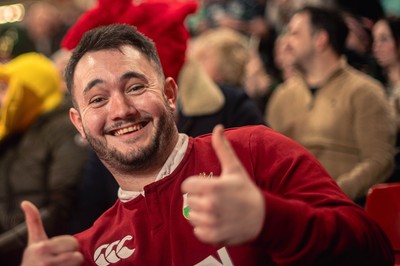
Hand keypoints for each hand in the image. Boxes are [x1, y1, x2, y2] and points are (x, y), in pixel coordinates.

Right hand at [20, 201, 83, 265]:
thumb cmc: (34, 258)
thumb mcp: (34, 240)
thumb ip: (33, 221)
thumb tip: (25, 202)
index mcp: (42, 248)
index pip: (73, 243)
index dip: (69, 246)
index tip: (57, 251)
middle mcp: (46, 262)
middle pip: (78, 255)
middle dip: (73, 256)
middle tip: (61, 260)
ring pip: (78, 264)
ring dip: (73, 265)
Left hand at [181, 125, 264, 245]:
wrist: (263, 217)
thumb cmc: (246, 191)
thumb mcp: (235, 168)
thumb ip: (223, 148)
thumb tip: (218, 127)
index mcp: (212, 187)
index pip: (186, 185)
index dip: (195, 185)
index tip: (207, 186)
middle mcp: (210, 205)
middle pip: (189, 201)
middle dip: (199, 199)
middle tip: (215, 199)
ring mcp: (212, 222)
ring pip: (191, 216)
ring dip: (201, 214)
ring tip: (216, 210)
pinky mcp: (214, 236)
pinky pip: (197, 231)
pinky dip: (204, 228)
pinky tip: (217, 222)